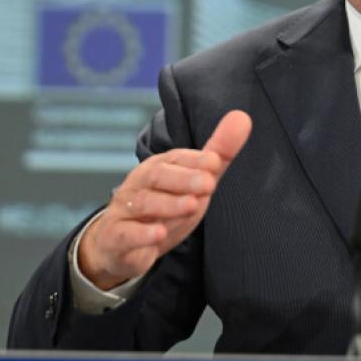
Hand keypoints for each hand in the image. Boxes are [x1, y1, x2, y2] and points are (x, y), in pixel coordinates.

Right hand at [77, 110, 252, 289]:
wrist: (120, 244)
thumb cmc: (163, 207)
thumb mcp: (194, 182)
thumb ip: (217, 154)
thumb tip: (242, 116)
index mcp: (158, 168)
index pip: (174, 159)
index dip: (194, 160)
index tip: (215, 162)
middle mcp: (139, 185)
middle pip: (157, 176)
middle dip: (183, 179)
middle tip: (209, 184)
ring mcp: (125, 212)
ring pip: (143, 204)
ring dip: (168, 205)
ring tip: (191, 206)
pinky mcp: (118, 239)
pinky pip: (125, 235)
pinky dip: (142, 235)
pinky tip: (159, 234)